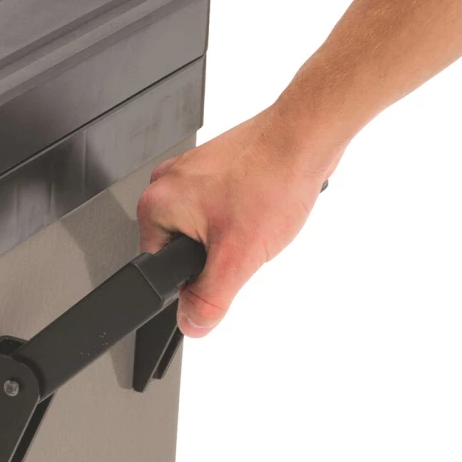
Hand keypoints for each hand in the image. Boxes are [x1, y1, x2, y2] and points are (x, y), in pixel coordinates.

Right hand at [137, 106, 342, 336]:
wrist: (305, 136)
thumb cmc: (272, 179)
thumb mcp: (237, 258)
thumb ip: (210, 300)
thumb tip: (193, 325)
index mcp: (156, 205)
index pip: (162, 271)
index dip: (197, 280)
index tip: (225, 262)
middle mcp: (166, 183)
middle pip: (184, 249)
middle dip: (217, 253)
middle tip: (245, 236)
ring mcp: (190, 171)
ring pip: (206, 228)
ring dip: (233, 232)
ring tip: (256, 215)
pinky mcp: (214, 165)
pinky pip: (221, 205)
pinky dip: (243, 211)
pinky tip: (261, 203)